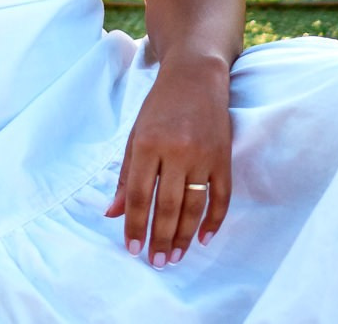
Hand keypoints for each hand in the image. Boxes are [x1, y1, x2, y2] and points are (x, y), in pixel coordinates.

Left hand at [104, 52, 232, 268]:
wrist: (196, 75)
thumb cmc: (160, 106)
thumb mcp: (136, 134)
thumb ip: (127, 175)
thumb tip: (114, 213)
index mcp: (148, 144)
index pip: (140, 195)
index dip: (136, 225)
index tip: (133, 249)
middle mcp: (176, 151)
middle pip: (167, 205)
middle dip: (160, 238)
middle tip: (156, 262)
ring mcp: (203, 155)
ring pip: (194, 206)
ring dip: (184, 236)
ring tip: (174, 257)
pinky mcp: (224, 157)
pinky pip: (221, 196)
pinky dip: (214, 220)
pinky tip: (204, 239)